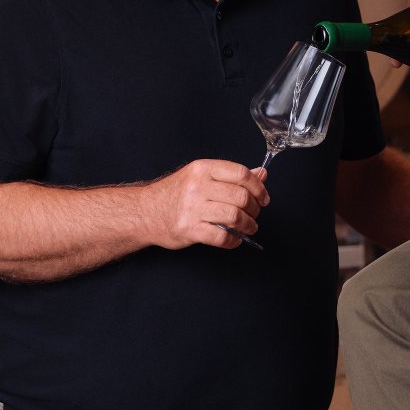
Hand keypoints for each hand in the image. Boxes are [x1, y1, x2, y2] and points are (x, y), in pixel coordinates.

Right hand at [145, 160, 267, 249]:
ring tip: (248, 228)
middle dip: (255, 209)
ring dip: (248, 225)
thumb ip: (231, 175)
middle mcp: (198, 186)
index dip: (258, 187)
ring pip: (234, 216)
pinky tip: (234, 239)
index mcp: (203, 168)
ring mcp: (193, 208)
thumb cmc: (175, 193)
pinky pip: (222, 236)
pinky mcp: (189, 229)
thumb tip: (262, 173)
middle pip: (241, 196)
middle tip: (254, 215)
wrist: (145, 212)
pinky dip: (234, 240)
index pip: (241, 173)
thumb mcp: (201, 176)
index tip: (263, 197)